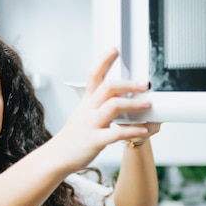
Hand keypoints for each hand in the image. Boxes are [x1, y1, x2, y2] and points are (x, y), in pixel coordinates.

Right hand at [54, 48, 153, 168]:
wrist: (57, 157)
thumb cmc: (74, 137)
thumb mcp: (83, 114)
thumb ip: (98, 104)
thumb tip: (119, 95)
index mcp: (86, 102)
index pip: (94, 75)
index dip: (104, 60)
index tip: (115, 49)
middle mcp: (88, 110)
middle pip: (108, 87)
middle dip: (128, 83)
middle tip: (145, 84)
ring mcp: (91, 124)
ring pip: (113, 106)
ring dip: (134, 104)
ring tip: (148, 104)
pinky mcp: (95, 141)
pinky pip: (116, 133)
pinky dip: (132, 131)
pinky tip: (143, 130)